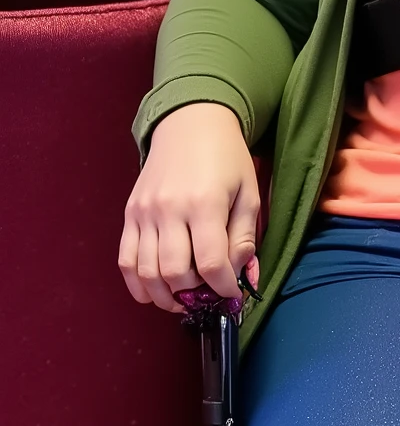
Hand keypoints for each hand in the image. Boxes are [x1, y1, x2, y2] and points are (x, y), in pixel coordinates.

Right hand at [120, 104, 259, 313]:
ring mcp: (144, 213)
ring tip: (185, 300)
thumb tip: (240, 276)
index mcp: (204, 203)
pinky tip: (156, 292)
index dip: (224, 288)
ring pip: (147, 272)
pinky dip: (138, 284)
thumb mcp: (249, 194)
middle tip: (208, 297)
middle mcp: (169, 209)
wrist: (189, 125)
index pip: (211, 263)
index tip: (232, 294)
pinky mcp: (130, 214)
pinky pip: (125, 260)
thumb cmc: (226, 160)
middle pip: (175, 273)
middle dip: (195, 295)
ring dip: (166, 297)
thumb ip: (244, 237)